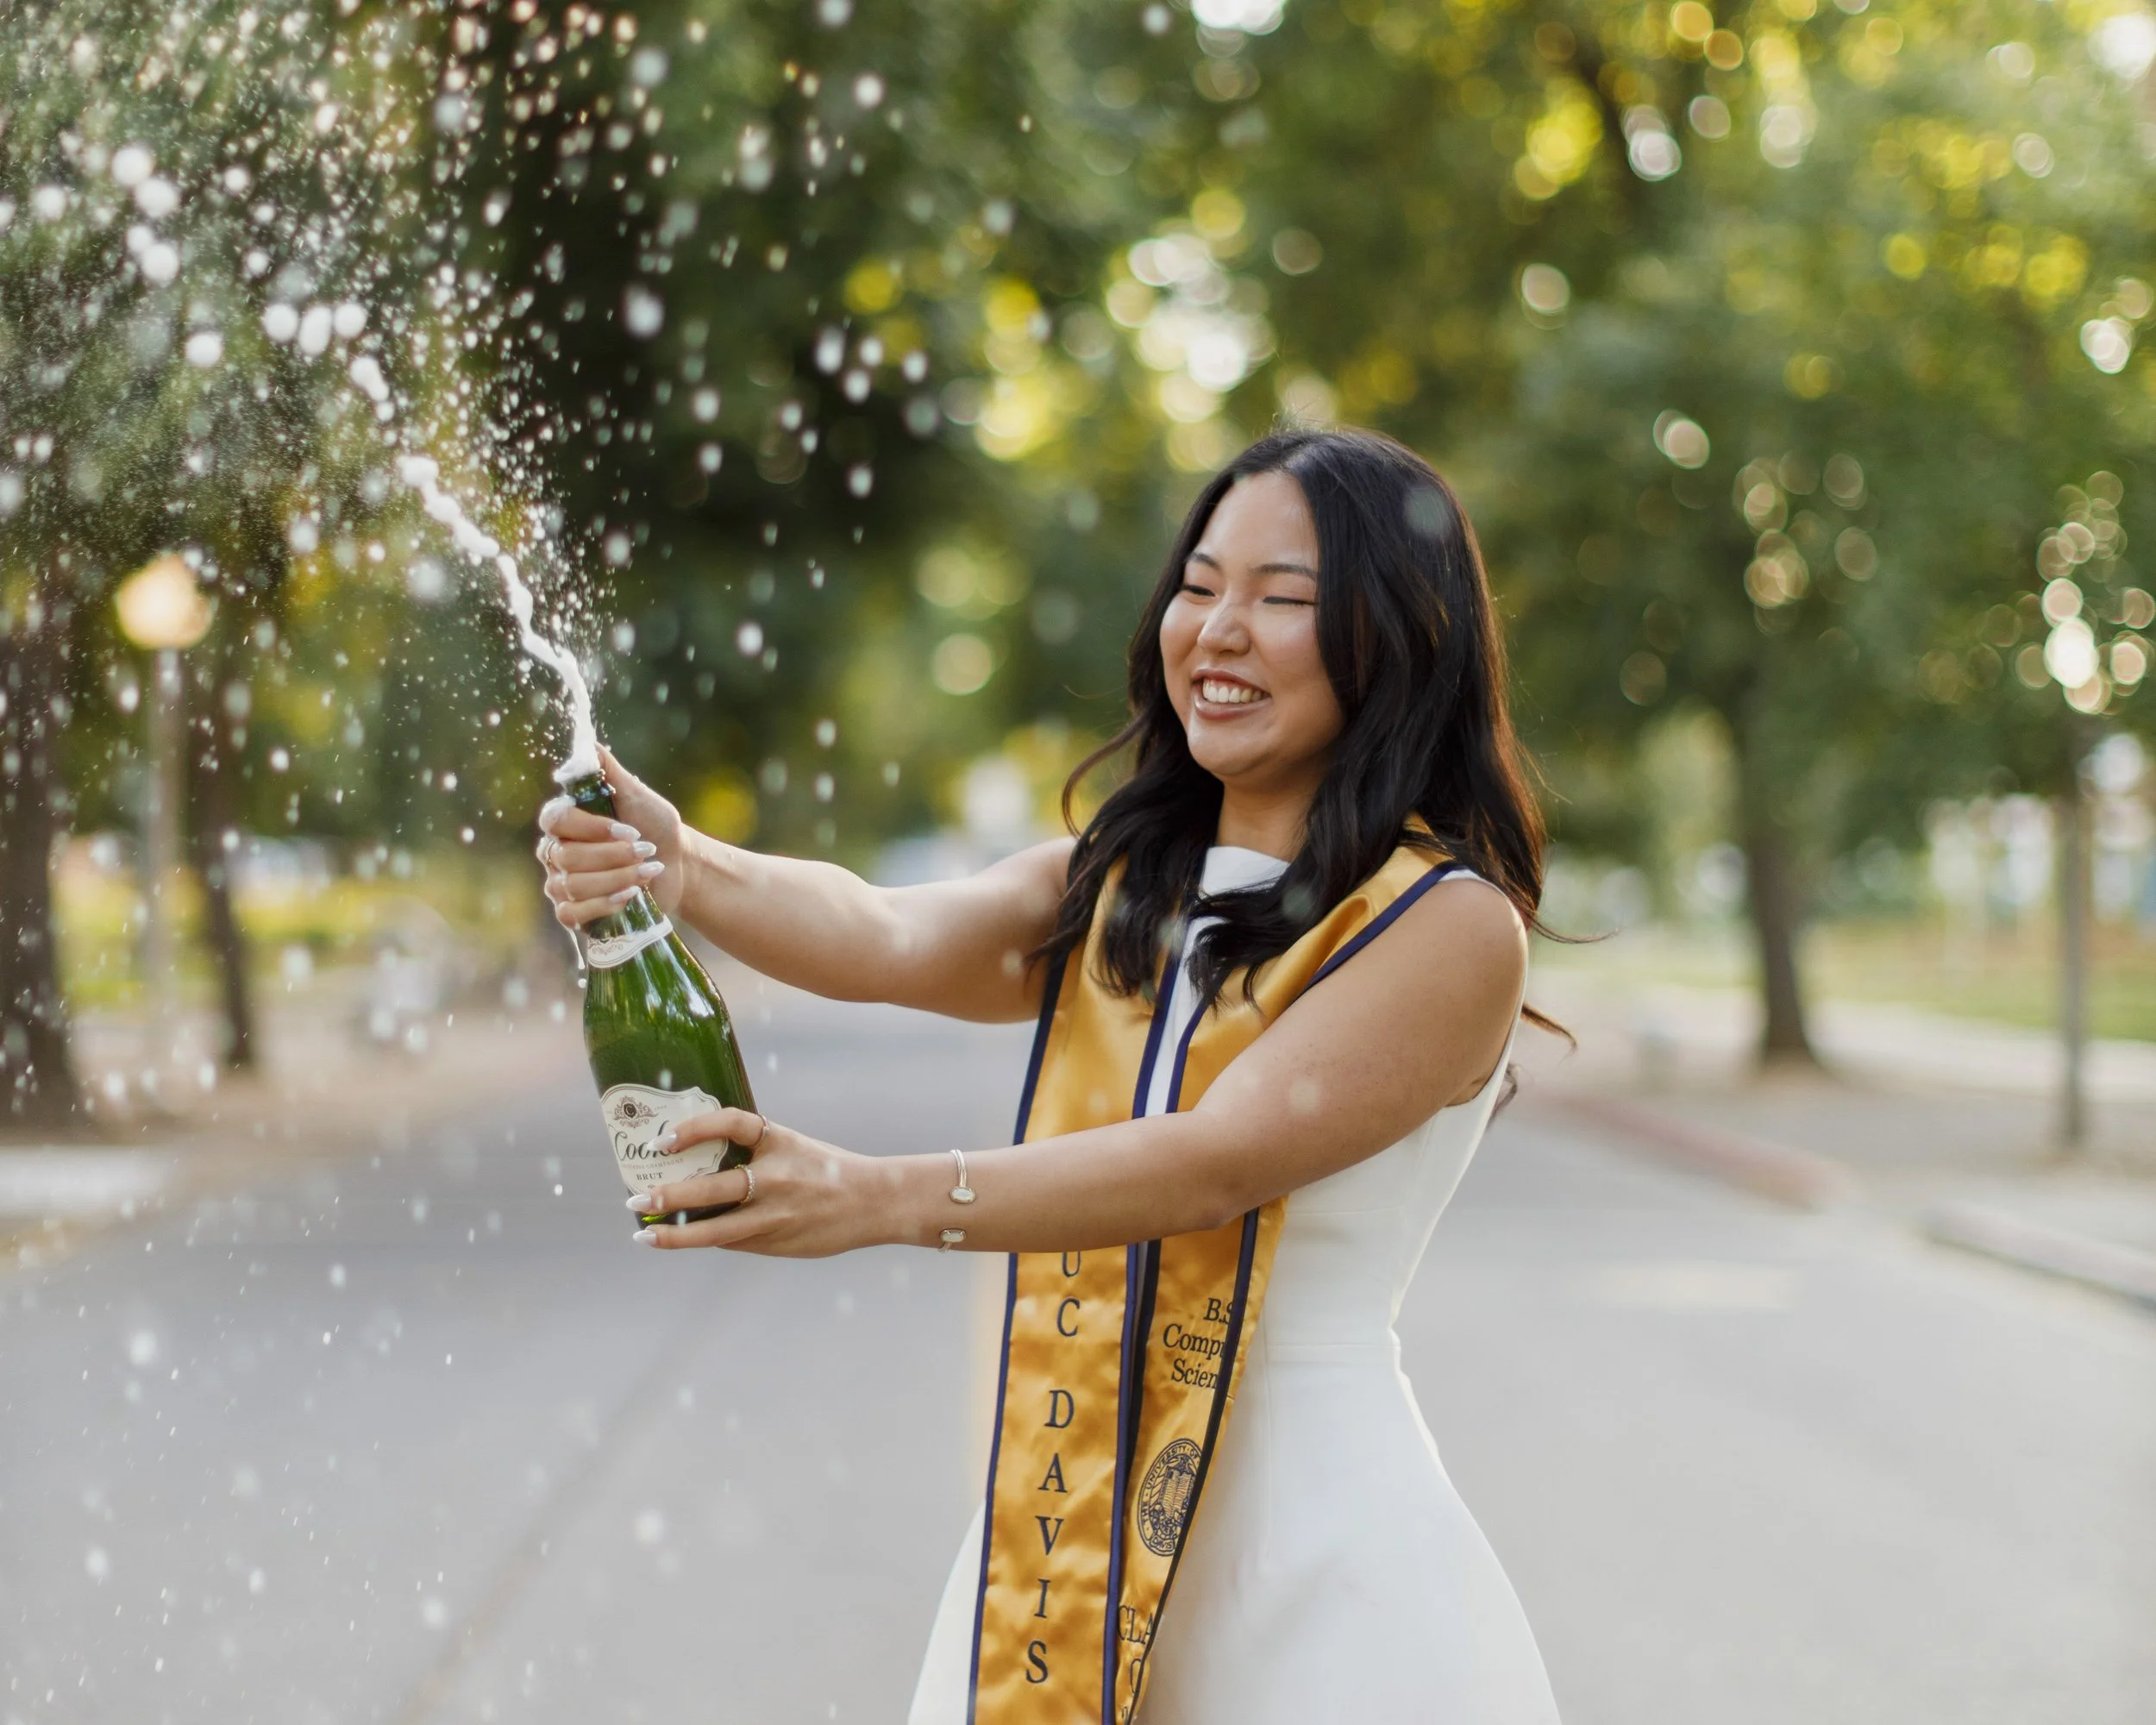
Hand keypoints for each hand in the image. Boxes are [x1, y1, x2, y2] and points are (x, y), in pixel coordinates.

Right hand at [536, 745, 685, 923]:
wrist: (679, 866)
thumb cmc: (656, 827)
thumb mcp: (638, 795)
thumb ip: (609, 771)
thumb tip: (588, 743)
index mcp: (564, 820)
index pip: (555, 821)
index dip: (591, 828)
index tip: (629, 831)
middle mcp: (555, 851)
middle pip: (567, 857)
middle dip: (614, 856)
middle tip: (646, 851)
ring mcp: (560, 883)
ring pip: (573, 886)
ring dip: (618, 879)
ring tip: (647, 871)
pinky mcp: (572, 912)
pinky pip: (571, 914)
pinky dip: (604, 905)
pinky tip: (630, 896)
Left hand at [628, 1108, 895, 1257]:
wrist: (872, 1203)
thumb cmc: (825, 1170)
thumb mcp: (791, 1147)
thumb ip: (752, 1152)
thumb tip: (696, 1159)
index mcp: (780, 1142)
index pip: (732, 1124)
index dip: (695, 1128)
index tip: (664, 1139)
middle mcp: (776, 1178)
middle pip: (715, 1189)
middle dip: (671, 1197)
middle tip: (636, 1198)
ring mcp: (776, 1215)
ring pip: (717, 1231)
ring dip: (676, 1235)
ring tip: (645, 1235)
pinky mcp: (776, 1242)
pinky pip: (732, 1242)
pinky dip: (706, 1239)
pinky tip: (683, 1238)